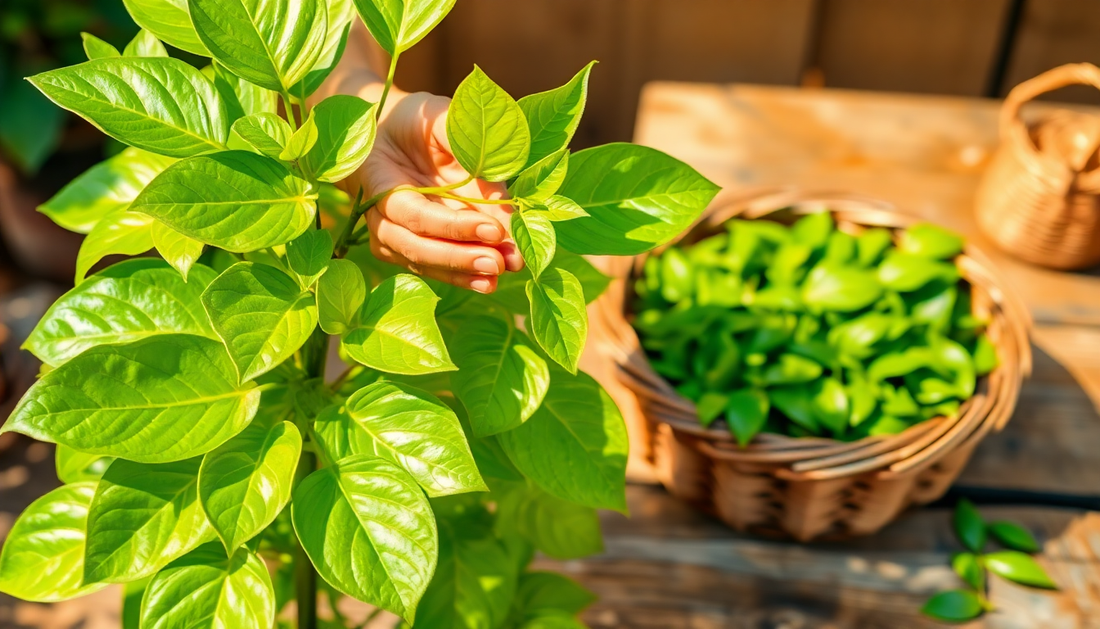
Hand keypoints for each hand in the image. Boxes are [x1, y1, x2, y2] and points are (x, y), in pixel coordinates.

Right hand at [346, 91, 523, 292]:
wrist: (391, 137)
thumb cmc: (415, 124)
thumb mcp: (436, 118)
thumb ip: (460, 141)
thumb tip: (498, 177)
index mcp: (379, 182)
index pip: (415, 213)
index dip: (452, 225)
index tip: (493, 229)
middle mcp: (381, 217)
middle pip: (416, 246)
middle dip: (459, 257)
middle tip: (500, 262)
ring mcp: (392, 237)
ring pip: (425, 262)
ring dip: (463, 271)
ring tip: (500, 273)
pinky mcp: (410, 249)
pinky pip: (433, 268)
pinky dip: (461, 276)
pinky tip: (487, 282)